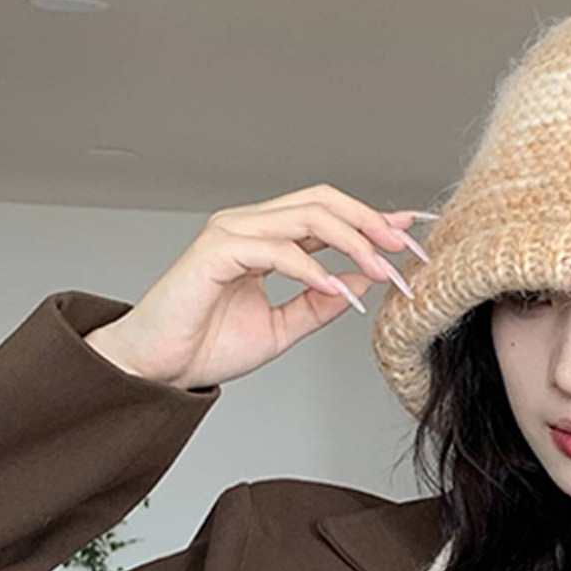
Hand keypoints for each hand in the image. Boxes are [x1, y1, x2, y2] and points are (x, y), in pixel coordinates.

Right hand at [83, 183, 430, 390]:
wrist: (160, 367)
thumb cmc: (208, 344)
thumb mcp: (282, 327)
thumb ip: (320, 303)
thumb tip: (362, 282)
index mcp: (265, 238)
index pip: (327, 214)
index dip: (372, 221)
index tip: (411, 237)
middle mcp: (248, 225)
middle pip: (322, 202)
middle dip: (371, 224)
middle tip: (406, 252)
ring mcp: (231, 234)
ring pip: (305, 218)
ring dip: (352, 244)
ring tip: (384, 273)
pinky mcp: (215, 252)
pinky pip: (276, 250)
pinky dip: (313, 270)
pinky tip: (339, 291)